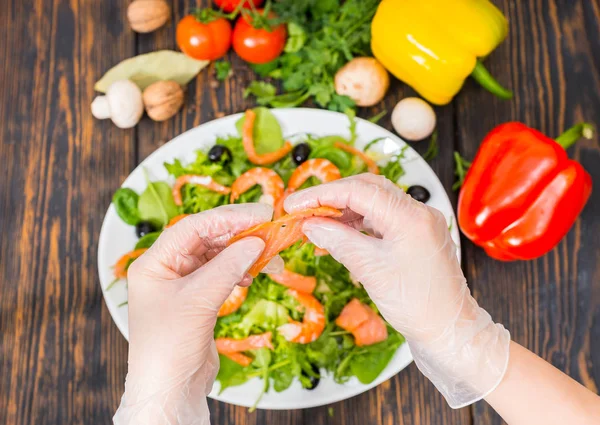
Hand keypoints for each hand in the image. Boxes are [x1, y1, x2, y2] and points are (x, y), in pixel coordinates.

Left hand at [113, 204, 272, 424]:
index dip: (227, 217)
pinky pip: (222, 273)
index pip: (193, 227)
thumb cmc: (168, 347)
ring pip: (217, 255)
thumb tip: (255, 242)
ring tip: (268, 254)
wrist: (170, 390)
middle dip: (238, 233)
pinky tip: (253, 273)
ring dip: (243, 252)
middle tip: (269, 228)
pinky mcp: (199, 299)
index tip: (258, 214)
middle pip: (206, 238)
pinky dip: (240, 270)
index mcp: (155, 263)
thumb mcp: (198, 301)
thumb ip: (227, 267)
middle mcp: (167, 269)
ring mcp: (184, 284)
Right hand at [285, 174, 509, 408]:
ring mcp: (419, 223)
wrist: (448, 331)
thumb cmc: (417, 306)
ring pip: (373, 202)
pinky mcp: (415, 235)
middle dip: (331, 197)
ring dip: (343, 210)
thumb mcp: (371, 271)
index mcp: (411, 217)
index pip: (359, 190)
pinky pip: (381, 219)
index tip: (294, 204)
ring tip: (315, 223)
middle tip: (301, 209)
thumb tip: (310, 224)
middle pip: (367, 189)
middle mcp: (418, 213)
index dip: (321, 195)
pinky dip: (357, 223)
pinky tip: (337, 233)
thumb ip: (338, 241)